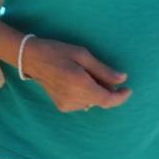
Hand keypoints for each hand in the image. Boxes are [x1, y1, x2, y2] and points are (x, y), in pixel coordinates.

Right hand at [10, 35, 128, 114]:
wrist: (31, 58)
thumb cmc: (57, 51)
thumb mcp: (82, 55)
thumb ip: (103, 70)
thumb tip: (123, 79)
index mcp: (80, 84)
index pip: (107, 99)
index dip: (121, 97)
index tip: (128, 89)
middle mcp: (74, 97)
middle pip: (101, 101)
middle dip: (107, 89)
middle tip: (101, 73)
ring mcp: (67, 104)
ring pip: (92, 102)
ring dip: (96, 92)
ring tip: (86, 76)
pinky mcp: (62, 106)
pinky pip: (82, 103)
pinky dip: (86, 95)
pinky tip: (76, 83)